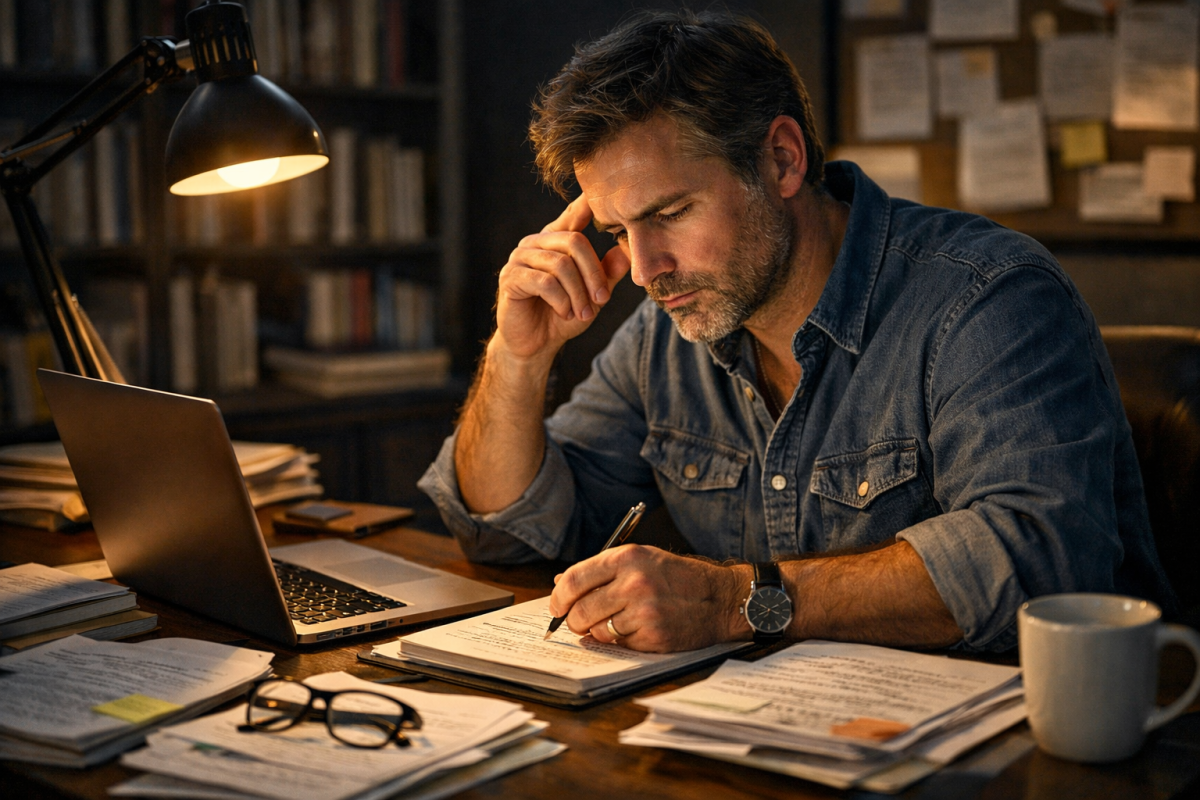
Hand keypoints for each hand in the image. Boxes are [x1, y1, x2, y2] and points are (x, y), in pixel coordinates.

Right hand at [492, 195, 631, 362]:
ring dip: (578, 293)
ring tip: (583, 313)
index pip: (572, 215)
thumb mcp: (592, 295)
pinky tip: (564, 312)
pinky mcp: (510, 277)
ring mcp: (520, 258)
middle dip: (593, 274)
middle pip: (574, 242)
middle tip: (602, 299)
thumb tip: (627, 250)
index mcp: (555, 240)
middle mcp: (536, 243)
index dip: (585, 204)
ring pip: (560, 264)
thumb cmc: (563, 315)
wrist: (536, 344)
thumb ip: (607, 272)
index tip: (600, 196)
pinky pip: (544, 282)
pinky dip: (561, 300)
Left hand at [548, 545, 752, 652]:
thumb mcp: (642, 559)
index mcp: (627, 558)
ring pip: (597, 631)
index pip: (574, 579)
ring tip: (616, 622)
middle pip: (580, 610)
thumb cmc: (677, 577)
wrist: (720, 598)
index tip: (557, 606)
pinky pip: (619, 644)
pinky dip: (621, 640)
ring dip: (600, 631)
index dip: (559, 597)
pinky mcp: (653, 636)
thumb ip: (601, 570)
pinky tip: (637, 629)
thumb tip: (561, 584)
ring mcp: (644, 612)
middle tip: (579, 621)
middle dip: (574, 620)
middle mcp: (633, 583)